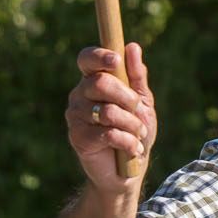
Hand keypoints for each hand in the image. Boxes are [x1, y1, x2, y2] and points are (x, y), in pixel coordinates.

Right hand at [66, 43, 156, 195]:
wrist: (128, 171)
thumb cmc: (135, 132)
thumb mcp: (142, 103)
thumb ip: (136, 77)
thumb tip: (132, 47)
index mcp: (93, 81)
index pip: (87, 59)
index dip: (100, 56)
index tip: (116, 60)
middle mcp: (80, 95)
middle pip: (101, 83)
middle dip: (128, 98)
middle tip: (138, 113)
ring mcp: (76, 117)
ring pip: (107, 111)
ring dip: (132, 124)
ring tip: (139, 134)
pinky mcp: (78, 138)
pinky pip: (108, 133)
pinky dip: (128, 141)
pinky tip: (132, 148)